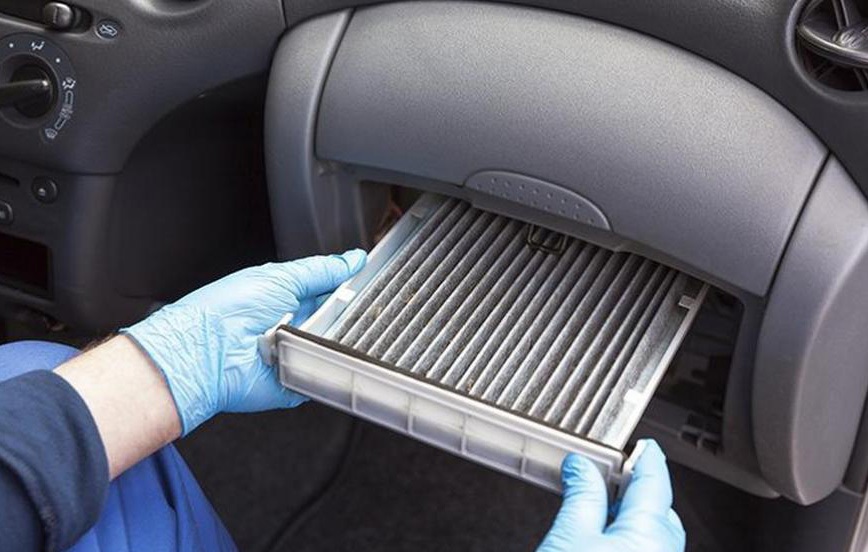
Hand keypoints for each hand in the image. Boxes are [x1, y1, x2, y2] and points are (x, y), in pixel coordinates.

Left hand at [123, 250, 366, 434]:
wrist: (206, 353)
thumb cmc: (228, 310)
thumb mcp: (281, 276)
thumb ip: (321, 270)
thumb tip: (353, 259)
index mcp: (289, 298)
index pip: (331, 291)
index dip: (351, 286)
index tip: (372, 280)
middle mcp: (294, 327)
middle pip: (339, 319)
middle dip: (349, 313)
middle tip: (352, 307)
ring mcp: (297, 355)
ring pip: (337, 347)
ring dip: (336, 338)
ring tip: (322, 330)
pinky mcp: (298, 382)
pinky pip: (325, 376)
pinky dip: (327, 367)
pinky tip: (319, 355)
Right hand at [537, 440, 684, 551]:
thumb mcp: (570, 536)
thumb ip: (581, 495)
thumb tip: (581, 466)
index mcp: (651, 533)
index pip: (655, 479)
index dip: (647, 456)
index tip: (644, 445)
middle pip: (657, 508)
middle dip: (634, 491)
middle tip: (607, 476)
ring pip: (651, 533)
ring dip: (629, 518)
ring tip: (598, 510)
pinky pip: (646, 550)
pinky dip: (629, 539)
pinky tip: (603, 540)